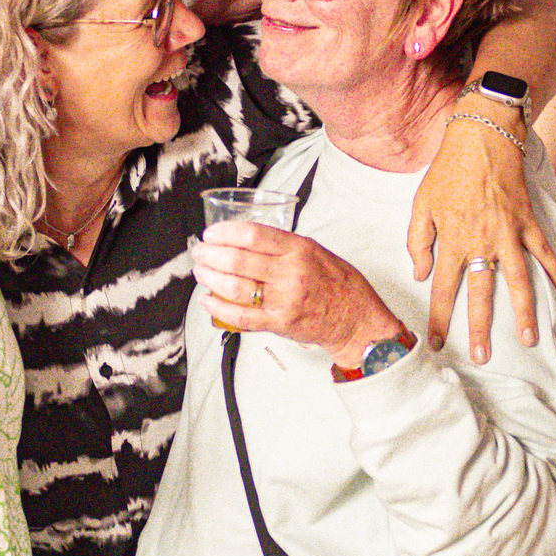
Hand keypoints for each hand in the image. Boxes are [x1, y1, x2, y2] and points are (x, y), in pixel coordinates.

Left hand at [191, 224, 401, 370]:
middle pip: (238, 260)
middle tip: (199, 252)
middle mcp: (291, 273)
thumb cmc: (338, 284)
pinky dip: (219, 308)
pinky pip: (241, 316)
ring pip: (235, 287)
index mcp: (299, 249)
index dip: (225, 232)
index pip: (254, 235)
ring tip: (201, 272)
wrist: (356, 319)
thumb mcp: (315, 251)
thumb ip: (283, 245)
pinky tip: (207, 300)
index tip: (211, 233)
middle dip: (211, 254)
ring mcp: (284, 300)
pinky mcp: (279, 323)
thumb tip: (245, 239)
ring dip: (210, 278)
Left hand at [408, 114, 555, 362]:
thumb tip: (420, 274)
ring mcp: (509, 234)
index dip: (438, 319)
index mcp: (452, 241)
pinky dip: (555, 273)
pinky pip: (544, 253)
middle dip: (480, 329)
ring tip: (528, 339)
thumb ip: (417, 242)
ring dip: (524, 313)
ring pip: (519, 282)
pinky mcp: (528, 222)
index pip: (442, 290)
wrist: (482, 137)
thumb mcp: (420, 204)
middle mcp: (482, 243)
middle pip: (481, 295)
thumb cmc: (447, 171)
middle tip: (482, 356)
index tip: (436, 343)